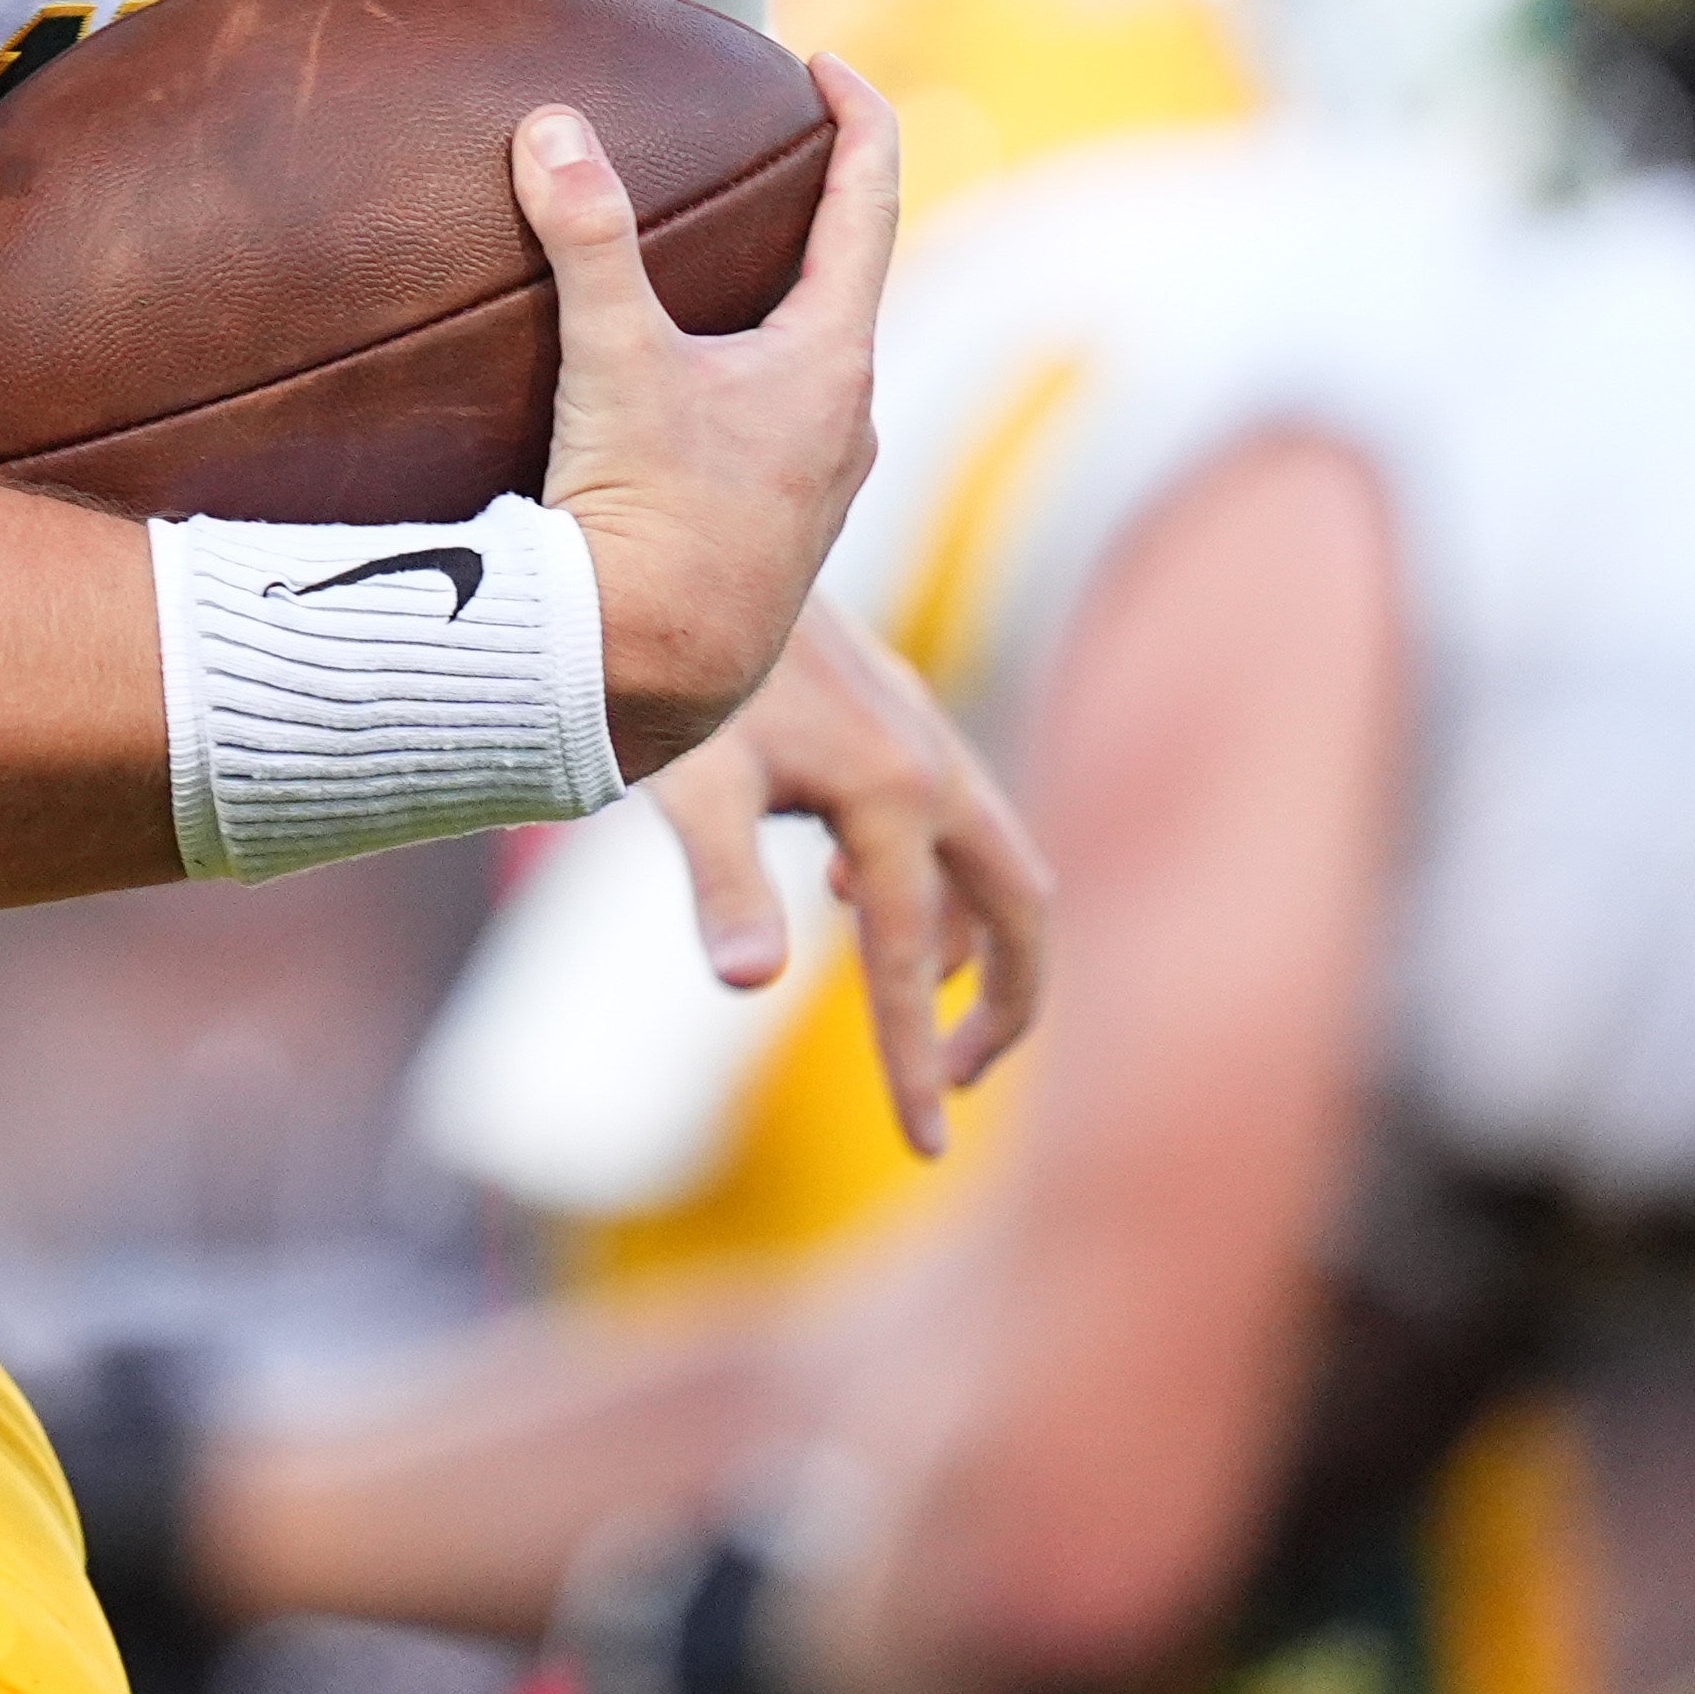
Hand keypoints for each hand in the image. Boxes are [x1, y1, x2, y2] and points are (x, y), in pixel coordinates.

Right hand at [520, 53, 900, 780]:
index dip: (858, 116)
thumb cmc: (651, 523)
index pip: (870, 200)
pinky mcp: (773, 536)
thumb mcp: (615, 363)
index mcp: (831, 360)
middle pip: (850, 281)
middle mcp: (844, 419)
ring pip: (814, 364)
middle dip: (820, 211)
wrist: (653, 682)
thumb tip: (552, 126)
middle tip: (781, 152)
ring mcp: (815, 485)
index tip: (825, 64)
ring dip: (782, 306)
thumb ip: (587, 238)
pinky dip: (744, 380)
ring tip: (730, 272)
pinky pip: (775, 428)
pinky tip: (684, 400)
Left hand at [651, 600, 1049, 1155]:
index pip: (909, 961)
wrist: (685, 545)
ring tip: (918, 1022)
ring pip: (994, 868)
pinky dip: (934, 887)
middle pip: (1021, 912)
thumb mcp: (690, 782)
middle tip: (954, 1088)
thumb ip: (721, 882)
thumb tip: (750, 985)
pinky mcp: (898, 720)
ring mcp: (924, 738)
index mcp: (890, 796)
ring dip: (974, 951)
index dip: (913, 1062)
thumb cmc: (673, 672)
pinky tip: (853, 895)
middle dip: (1005, 1009)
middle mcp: (930, 768)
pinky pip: (953, 828)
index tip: (922, 1148)